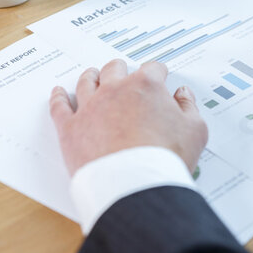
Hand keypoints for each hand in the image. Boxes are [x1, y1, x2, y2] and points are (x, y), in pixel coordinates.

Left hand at [49, 59, 207, 175]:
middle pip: (115, 69)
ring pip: (86, 82)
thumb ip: (189, 107)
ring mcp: (90, 107)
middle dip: (122, 69)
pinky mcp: (70, 128)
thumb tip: (183, 95)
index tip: (159, 76)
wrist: (136, 184)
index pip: (153, 69)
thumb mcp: (195, 130)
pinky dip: (57, 97)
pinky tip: (58, 92)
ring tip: (92, 74)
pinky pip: (59, 106)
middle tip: (123, 72)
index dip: (158, 73)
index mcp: (146, 86)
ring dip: (90, 76)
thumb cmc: (166, 158)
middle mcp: (115, 90)